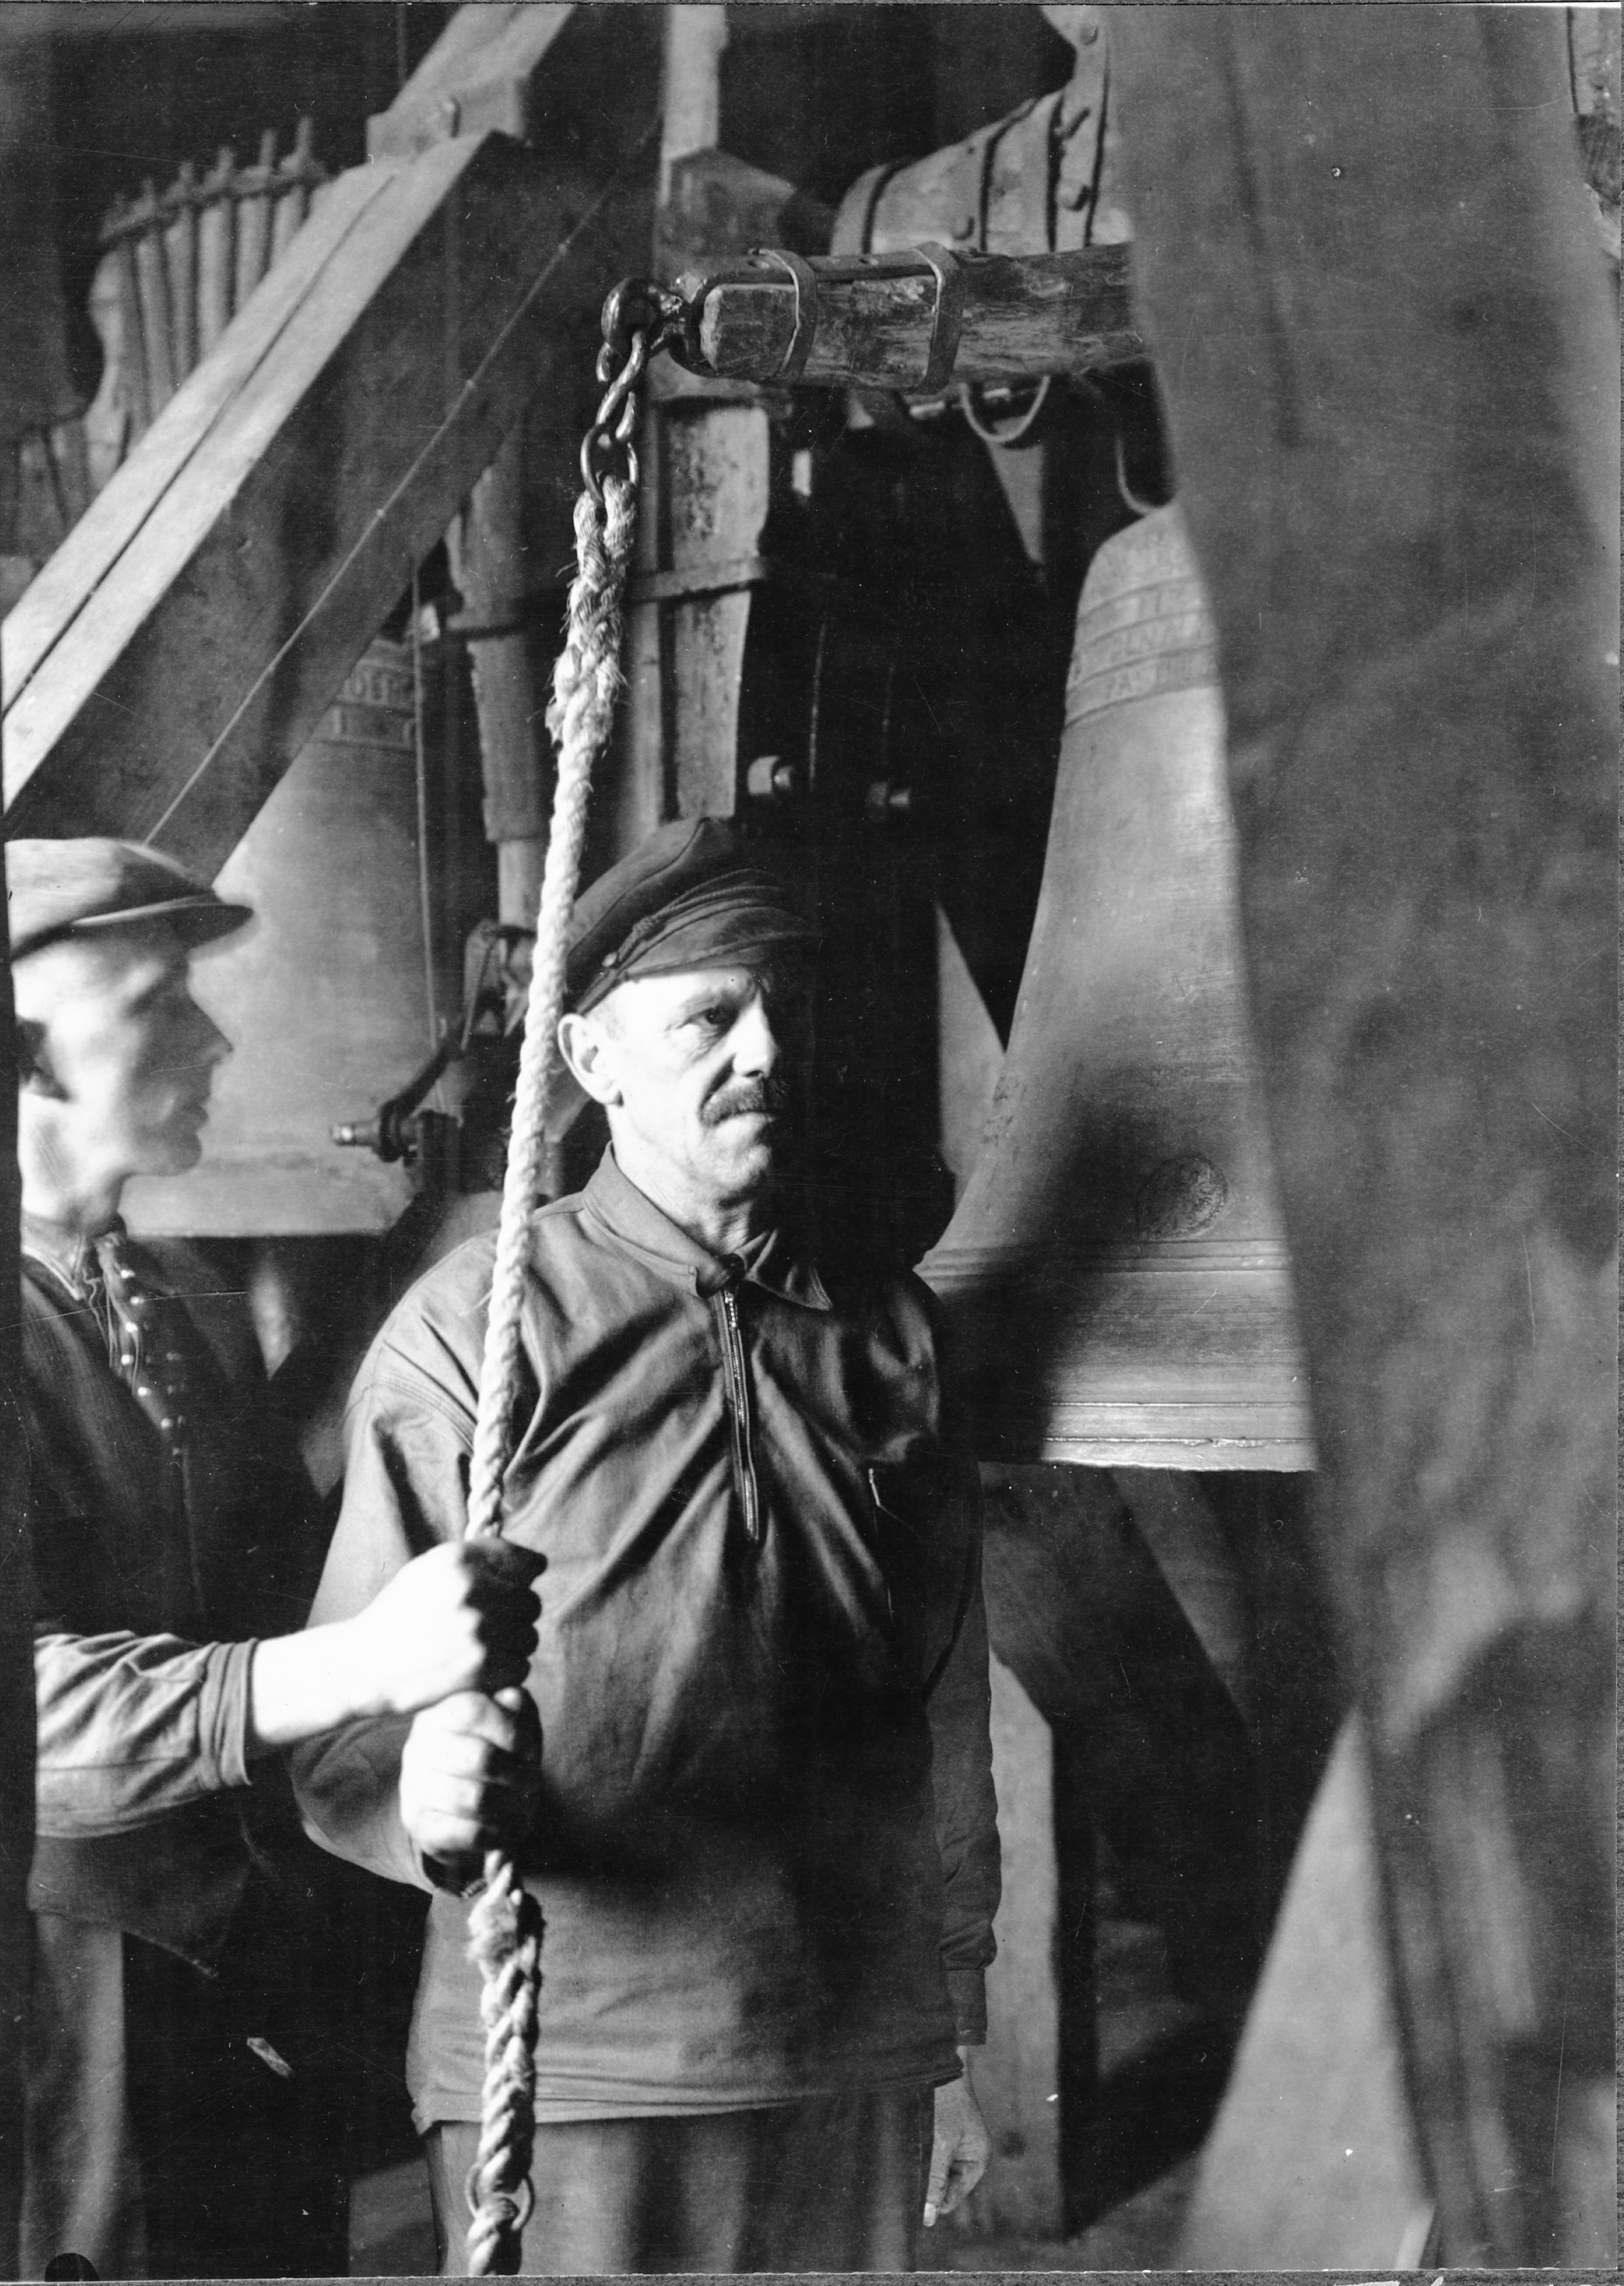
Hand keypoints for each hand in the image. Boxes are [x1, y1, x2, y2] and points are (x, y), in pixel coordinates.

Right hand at [346, 1541, 542, 1718]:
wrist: (363, 1665)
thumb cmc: (399, 1616)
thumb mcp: (427, 1572)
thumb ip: (475, 1562)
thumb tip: (534, 1565)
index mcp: (457, 1559)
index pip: (523, 1561)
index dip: (528, 1575)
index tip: (524, 1583)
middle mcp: (471, 1588)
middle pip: (531, 1601)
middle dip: (517, 1615)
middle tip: (492, 1627)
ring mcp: (478, 1628)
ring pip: (530, 1636)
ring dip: (513, 1646)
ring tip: (482, 1649)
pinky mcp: (481, 1666)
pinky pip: (521, 1666)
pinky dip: (505, 1673)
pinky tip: (481, 1671)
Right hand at [398, 1688, 542, 1873]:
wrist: (460, 1797)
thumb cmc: (493, 1746)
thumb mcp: (509, 1717)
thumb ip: (514, 1704)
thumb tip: (514, 1697)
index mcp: (439, 1709)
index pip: (473, 1711)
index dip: (512, 1731)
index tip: (530, 1748)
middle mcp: (419, 1745)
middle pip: (480, 1758)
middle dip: (519, 1774)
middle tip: (534, 1782)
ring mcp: (415, 1786)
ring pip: (475, 1799)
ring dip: (513, 1805)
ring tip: (525, 1805)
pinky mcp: (420, 1825)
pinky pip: (468, 1832)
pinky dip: (499, 1832)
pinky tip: (508, 1826)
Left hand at [923, 2052, 989, 2227]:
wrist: (938, 2062)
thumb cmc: (945, 2101)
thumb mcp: (940, 2144)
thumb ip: (936, 2181)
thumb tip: (929, 2218)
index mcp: (977, 2160)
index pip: (951, 2198)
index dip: (931, 2201)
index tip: (909, 2196)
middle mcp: (968, 2156)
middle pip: (942, 2186)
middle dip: (926, 2182)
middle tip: (907, 2170)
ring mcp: (955, 2145)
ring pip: (933, 2171)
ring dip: (921, 2167)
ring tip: (910, 2151)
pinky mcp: (942, 2134)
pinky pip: (929, 2156)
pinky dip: (919, 2154)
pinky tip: (910, 2144)